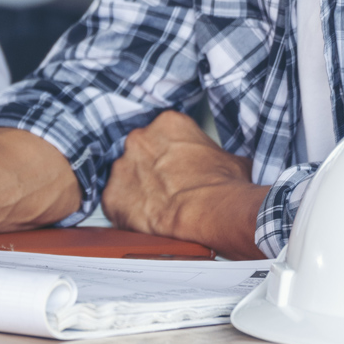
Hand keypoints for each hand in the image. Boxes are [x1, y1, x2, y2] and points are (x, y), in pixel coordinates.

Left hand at [101, 111, 268, 258]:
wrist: (213, 213)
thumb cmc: (224, 188)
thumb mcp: (231, 159)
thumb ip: (214, 154)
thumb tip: (220, 164)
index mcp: (168, 124)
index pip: (162, 135)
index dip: (170, 155)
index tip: (176, 168)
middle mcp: (139, 140)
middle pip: (139, 153)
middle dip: (150, 170)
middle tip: (167, 188)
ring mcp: (122, 167)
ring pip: (125, 178)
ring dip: (137, 190)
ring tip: (158, 207)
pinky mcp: (112, 197)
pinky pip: (115, 204)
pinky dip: (127, 213)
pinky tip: (146, 220)